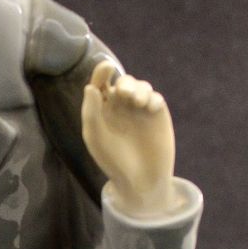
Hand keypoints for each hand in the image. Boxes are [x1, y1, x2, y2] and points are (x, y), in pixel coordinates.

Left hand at [81, 61, 179, 217]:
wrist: (140, 180)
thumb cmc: (113, 161)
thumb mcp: (96, 138)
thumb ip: (91, 113)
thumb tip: (90, 87)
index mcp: (102, 109)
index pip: (100, 84)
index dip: (102, 72)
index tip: (106, 68)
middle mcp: (121, 106)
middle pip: (124, 82)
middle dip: (125, 84)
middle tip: (125, 93)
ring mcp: (140, 109)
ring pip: (141, 86)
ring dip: (139, 89)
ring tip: (138, 102)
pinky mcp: (157, 113)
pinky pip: (155, 97)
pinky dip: (152, 99)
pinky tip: (149, 108)